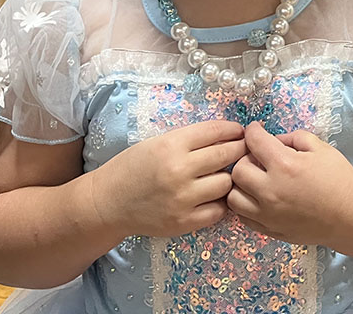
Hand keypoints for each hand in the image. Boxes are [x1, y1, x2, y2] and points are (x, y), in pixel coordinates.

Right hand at [93, 119, 245, 237]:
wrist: (108, 203)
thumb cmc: (134, 167)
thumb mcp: (159, 143)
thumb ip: (191, 140)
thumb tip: (229, 136)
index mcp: (171, 145)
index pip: (216, 131)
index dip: (233, 129)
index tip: (240, 131)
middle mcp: (179, 171)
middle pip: (227, 155)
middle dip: (240, 150)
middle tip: (244, 149)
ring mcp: (182, 199)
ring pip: (226, 183)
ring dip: (229, 177)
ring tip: (224, 174)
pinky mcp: (183, 222)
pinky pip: (218, 210)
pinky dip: (220, 202)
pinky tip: (214, 196)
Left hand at [228, 122, 352, 245]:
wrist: (352, 216)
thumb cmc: (340, 179)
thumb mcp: (321, 148)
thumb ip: (293, 138)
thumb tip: (273, 141)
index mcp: (285, 165)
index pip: (254, 141)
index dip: (253, 131)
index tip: (255, 130)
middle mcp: (270, 190)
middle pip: (238, 170)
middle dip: (246, 158)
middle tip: (259, 158)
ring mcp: (268, 214)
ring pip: (234, 197)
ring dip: (241, 185)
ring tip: (256, 180)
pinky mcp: (269, 230)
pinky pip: (242, 217)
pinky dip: (246, 205)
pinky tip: (259, 198)